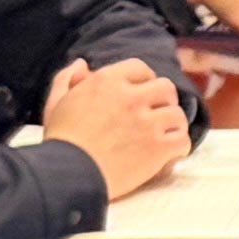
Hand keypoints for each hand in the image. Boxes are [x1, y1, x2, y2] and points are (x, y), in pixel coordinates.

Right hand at [39, 56, 188, 197]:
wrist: (68, 174)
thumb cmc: (60, 140)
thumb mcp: (56, 102)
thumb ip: (67, 79)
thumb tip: (81, 64)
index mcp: (108, 81)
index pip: (140, 68)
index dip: (144, 80)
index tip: (141, 94)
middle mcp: (131, 97)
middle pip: (165, 88)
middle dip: (163, 100)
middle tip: (157, 115)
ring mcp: (147, 122)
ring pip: (177, 114)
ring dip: (173, 124)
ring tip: (165, 135)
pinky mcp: (157, 147)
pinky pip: (182, 140)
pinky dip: (179, 147)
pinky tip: (170, 154)